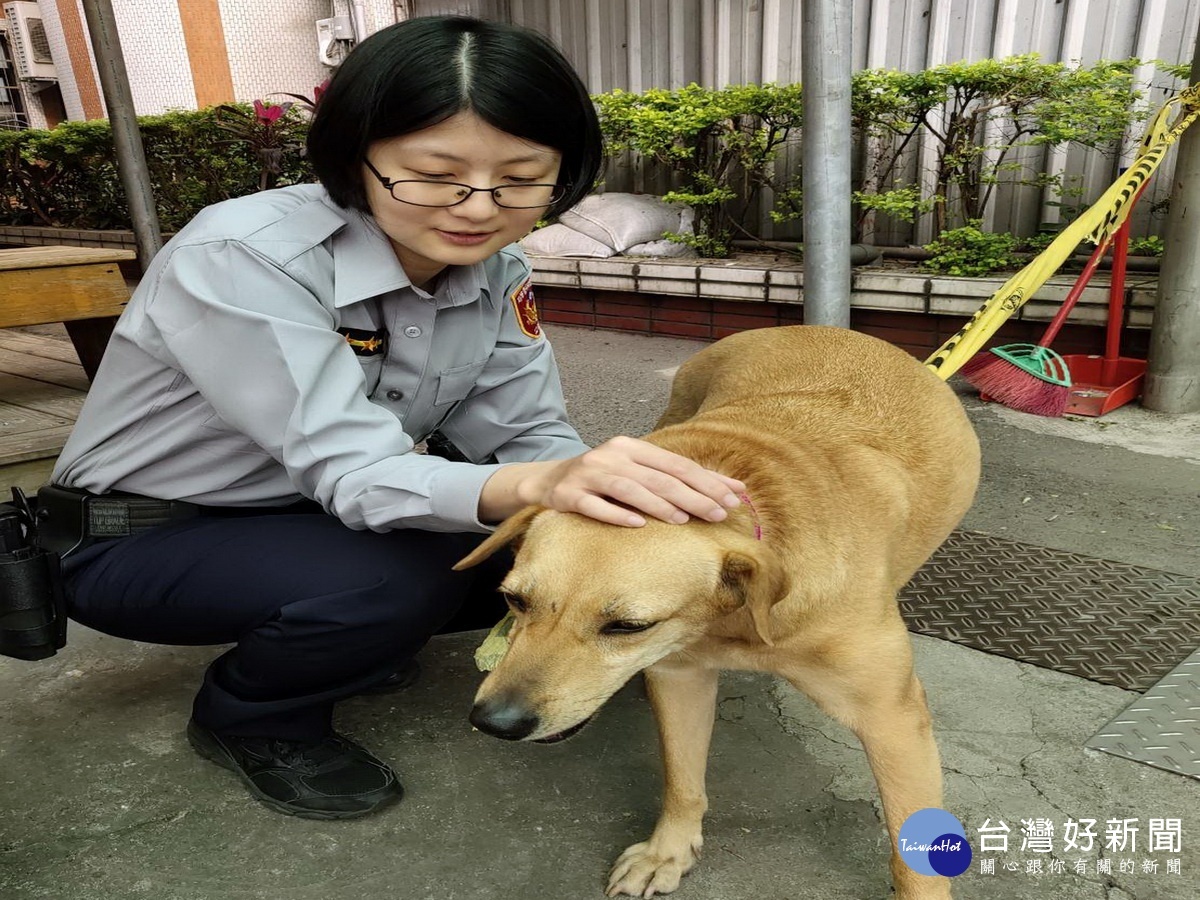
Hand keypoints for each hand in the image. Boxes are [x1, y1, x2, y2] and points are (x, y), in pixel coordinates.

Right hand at [480, 435, 744, 526]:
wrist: (546, 481)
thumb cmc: (603, 480)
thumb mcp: (637, 471)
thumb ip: (676, 479)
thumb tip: (734, 489)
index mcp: (632, 447)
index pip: (676, 463)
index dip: (706, 480)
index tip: (733, 499)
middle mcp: (611, 456)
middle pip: (658, 476)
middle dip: (692, 496)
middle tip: (718, 514)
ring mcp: (588, 474)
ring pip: (628, 488)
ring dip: (658, 504)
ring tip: (683, 519)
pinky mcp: (568, 495)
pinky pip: (594, 505)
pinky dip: (615, 514)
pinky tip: (635, 525)